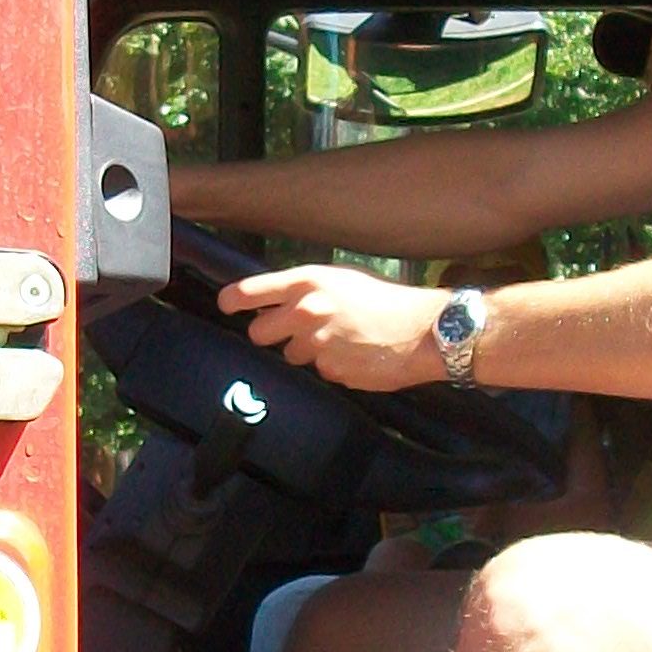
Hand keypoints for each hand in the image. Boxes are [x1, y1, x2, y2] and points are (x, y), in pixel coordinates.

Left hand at [221, 265, 444, 388]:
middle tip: (292, 330)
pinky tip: (356, 353)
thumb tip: (277, 303)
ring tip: (341, 339)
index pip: (250, 292)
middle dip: (271, 334)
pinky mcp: (331, 371)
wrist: (425, 330)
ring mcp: (317, 345)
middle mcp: (306, 312)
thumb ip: (306, 290)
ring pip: (291, 355)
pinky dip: (333, 365)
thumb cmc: (388, 300)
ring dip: (308, 351)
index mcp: (308, 282)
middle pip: (259, 333)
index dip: (232, 300)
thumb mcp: (343, 280)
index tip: (226, 305)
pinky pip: (320, 371)